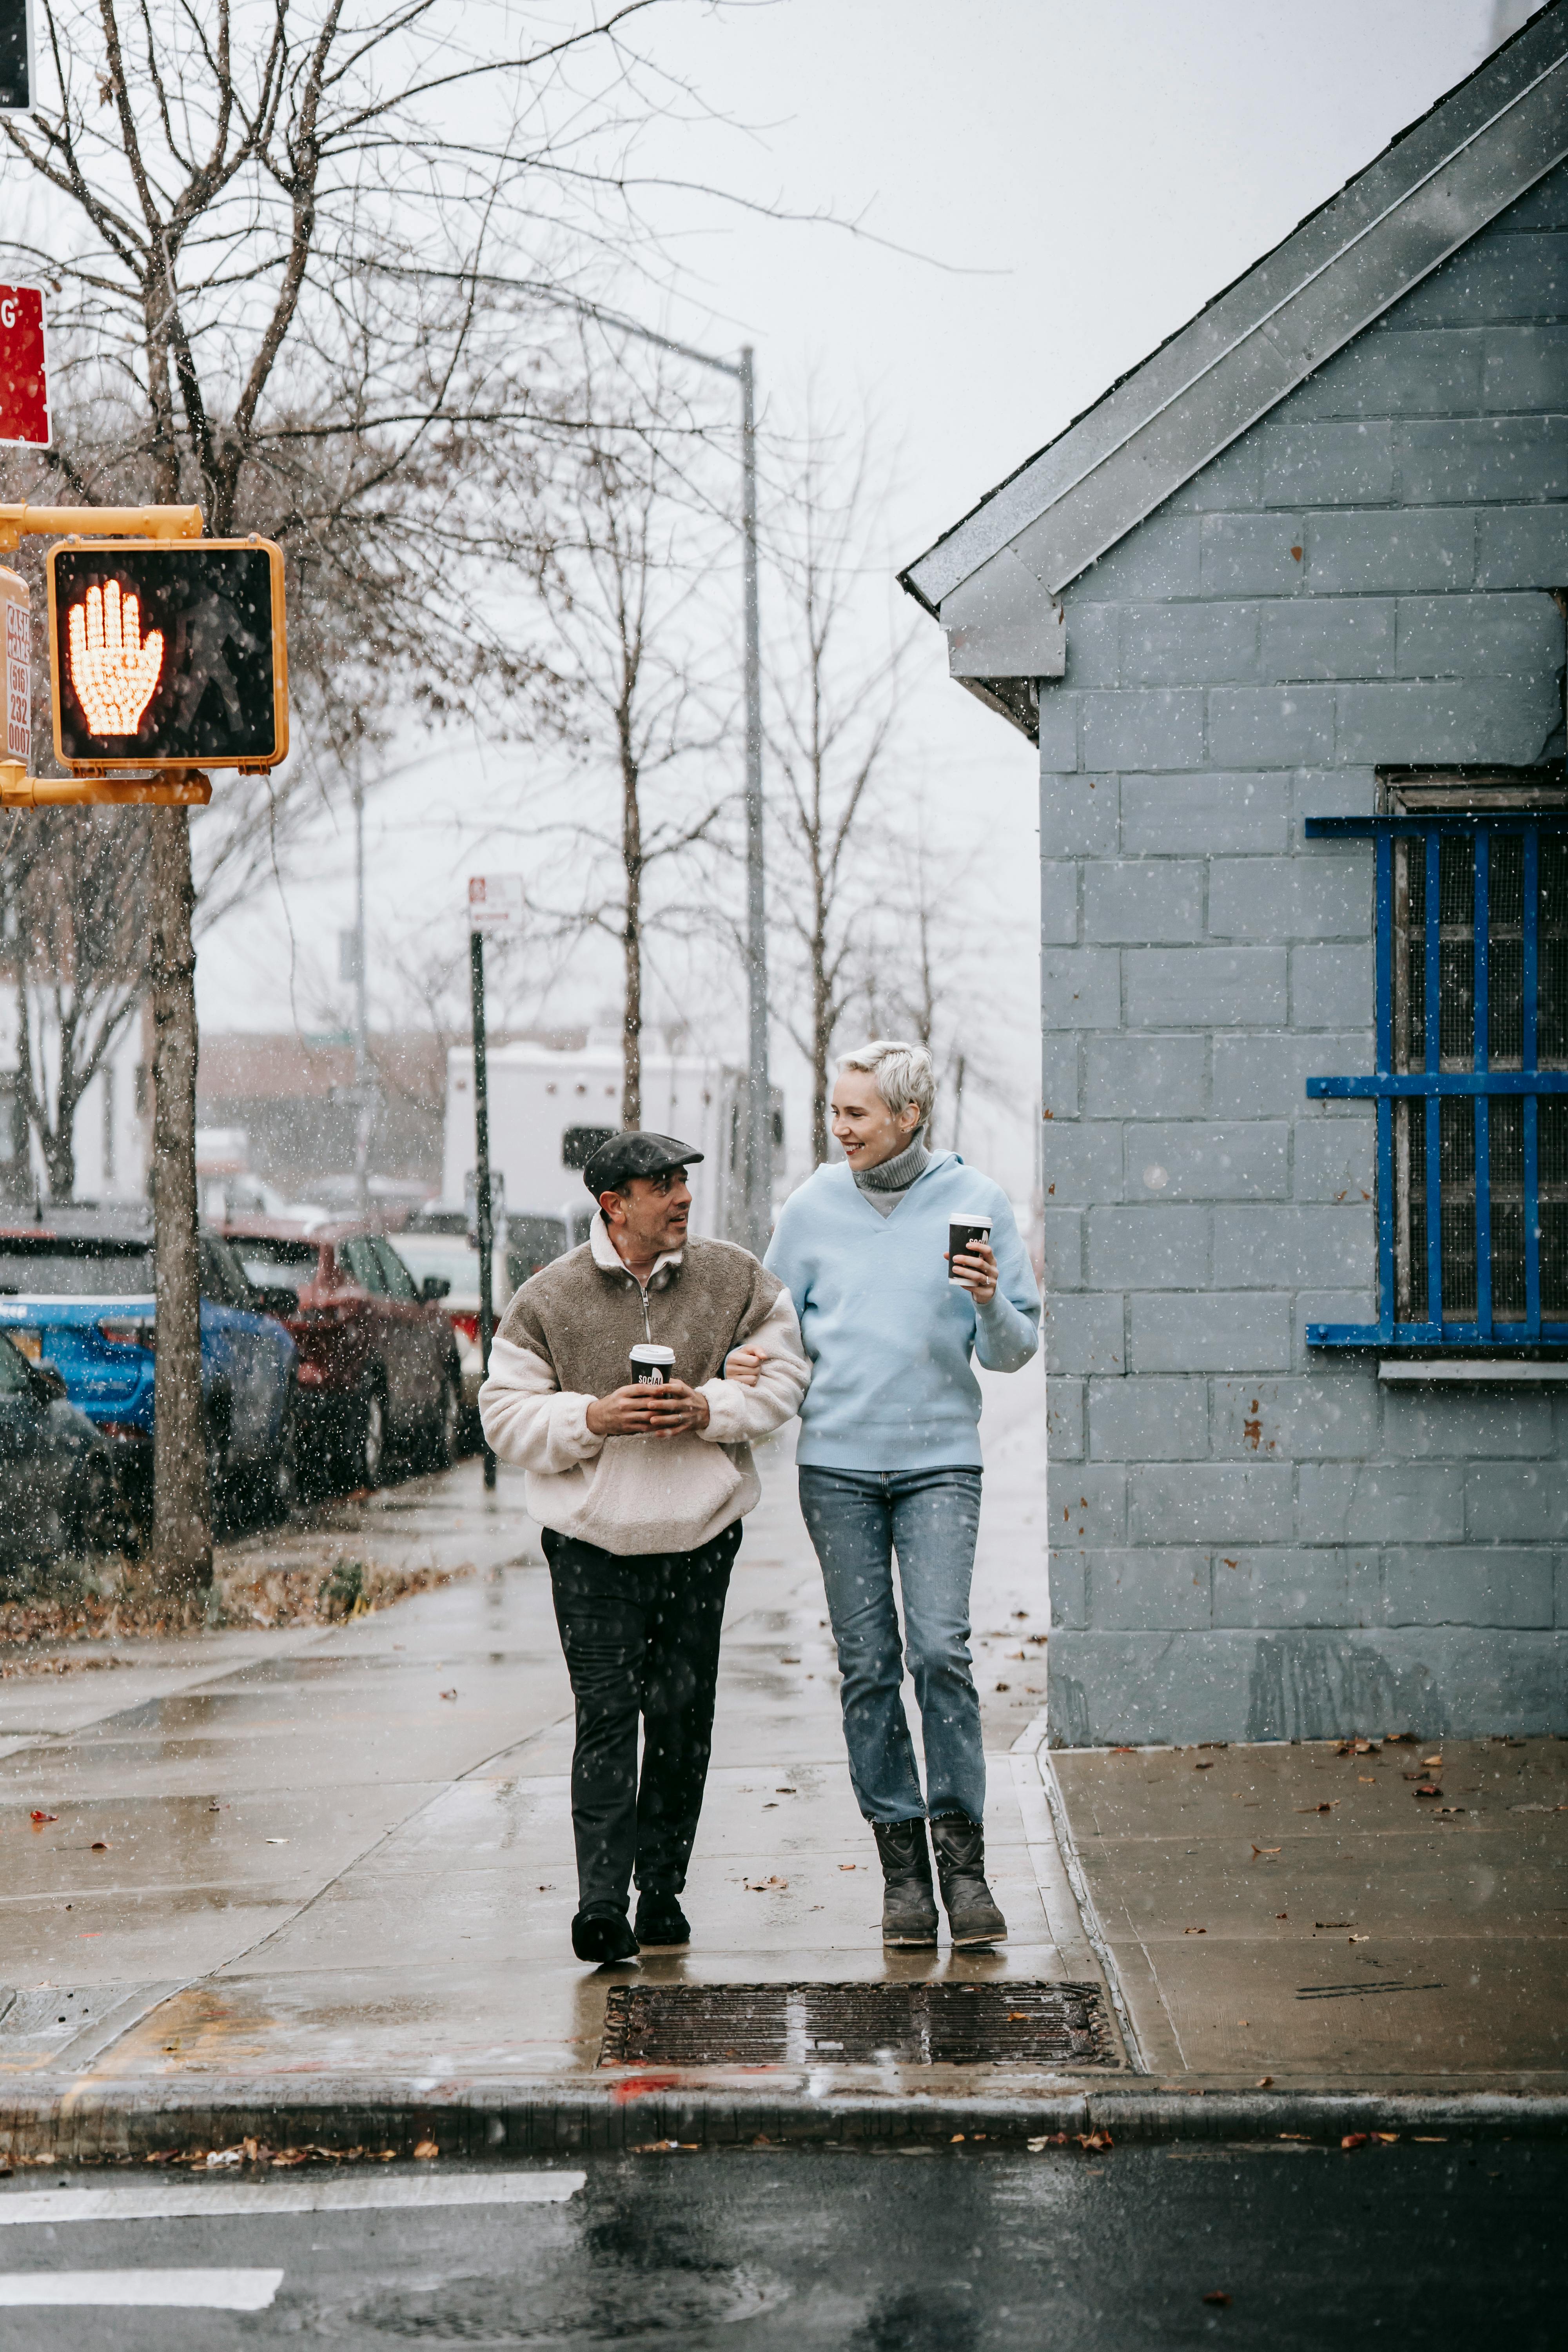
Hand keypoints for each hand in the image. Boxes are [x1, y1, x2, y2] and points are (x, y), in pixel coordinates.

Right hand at [585, 1378, 710, 1438]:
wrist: (597, 1417)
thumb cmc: (613, 1402)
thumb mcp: (621, 1392)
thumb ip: (636, 1391)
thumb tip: (657, 1387)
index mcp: (623, 1393)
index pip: (641, 1388)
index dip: (654, 1389)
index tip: (664, 1388)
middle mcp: (624, 1404)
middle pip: (647, 1403)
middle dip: (661, 1403)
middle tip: (672, 1401)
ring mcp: (626, 1417)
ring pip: (648, 1416)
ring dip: (661, 1415)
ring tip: (670, 1413)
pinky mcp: (627, 1427)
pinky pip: (645, 1427)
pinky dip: (655, 1425)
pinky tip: (662, 1423)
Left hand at [641, 1377, 710, 1437]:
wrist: (707, 1411)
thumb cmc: (690, 1398)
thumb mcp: (685, 1388)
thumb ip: (672, 1383)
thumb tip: (656, 1376)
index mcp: (687, 1393)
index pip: (679, 1389)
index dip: (669, 1388)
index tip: (658, 1387)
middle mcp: (688, 1405)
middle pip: (674, 1404)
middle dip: (661, 1405)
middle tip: (649, 1404)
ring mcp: (688, 1417)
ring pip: (675, 1419)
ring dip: (663, 1420)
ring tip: (651, 1420)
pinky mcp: (687, 1427)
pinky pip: (676, 1431)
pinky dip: (667, 1433)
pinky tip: (657, 1433)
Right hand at [724, 1345, 767, 1388]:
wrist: (729, 1364)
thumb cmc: (741, 1355)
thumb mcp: (748, 1349)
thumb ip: (757, 1349)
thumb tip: (764, 1357)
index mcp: (733, 1358)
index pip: (754, 1361)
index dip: (758, 1360)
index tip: (755, 1359)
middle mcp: (730, 1369)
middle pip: (755, 1370)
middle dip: (758, 1367)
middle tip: (753, 1365)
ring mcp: (732, 1379)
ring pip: (753, 1379)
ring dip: (756, 1375)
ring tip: (752, 1371)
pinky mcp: (736, 1386)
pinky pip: (751, 1385)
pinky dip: (753, 1381)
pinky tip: (749, 1376)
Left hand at [950, 1238, 997, 1304]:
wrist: (986, 1294)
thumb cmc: (978, 1275)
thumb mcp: (975, 1267)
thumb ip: (963, 1260)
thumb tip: (946, 1254)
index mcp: (992, 1261)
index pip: (988, 1251)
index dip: (978, 1247)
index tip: (967, 1245)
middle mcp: (993, 1271)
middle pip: (980, 1263)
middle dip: (966, 1260)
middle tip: (954, 1258)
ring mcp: (992, 1282)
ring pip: (978, 1276)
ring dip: (965, 1272)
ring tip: (954, 1269)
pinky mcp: (987, 1292)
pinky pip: (975, 1287)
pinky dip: (966, 1283)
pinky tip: (958, 1281)